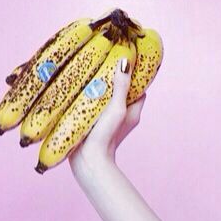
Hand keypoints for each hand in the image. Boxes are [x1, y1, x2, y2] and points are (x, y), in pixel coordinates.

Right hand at [68, 58, 146, 177]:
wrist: (88, 161)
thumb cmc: (107, 135)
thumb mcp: (117, 108)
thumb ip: (121, 86)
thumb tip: (125, 62)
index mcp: (134, 111)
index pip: (139, 88)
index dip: (134, 75)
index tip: (125, 60)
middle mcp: (123, 115)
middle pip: (122, 91)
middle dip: (115, 79)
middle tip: (104, 63)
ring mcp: (109, 120)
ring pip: (108, 98)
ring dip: (101, 88)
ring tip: (91, 72)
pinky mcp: (96, 123)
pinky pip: (95, 105)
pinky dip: (91, 97)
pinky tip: (81, 89)